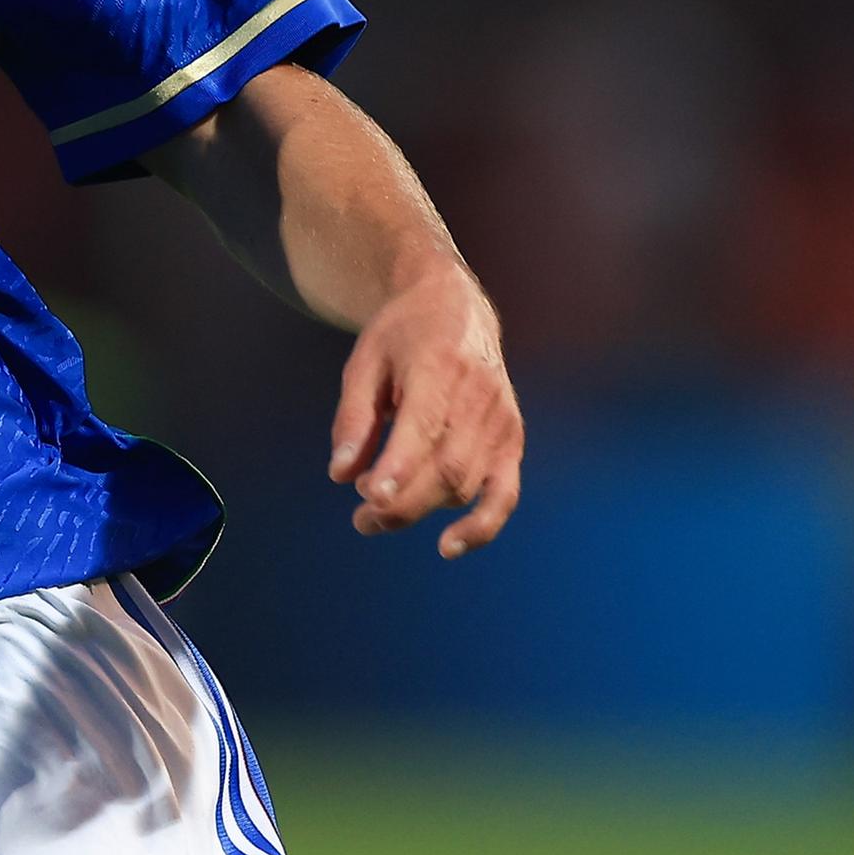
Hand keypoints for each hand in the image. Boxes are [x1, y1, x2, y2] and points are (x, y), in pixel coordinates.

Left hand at [328, 260, 523, 556]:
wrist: (455, 308)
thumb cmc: (401, 336)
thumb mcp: (364, 362)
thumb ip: (353, 417)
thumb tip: (341, 475)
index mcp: (439, 365)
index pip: (424, 425)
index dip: (399, 466)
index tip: (371, 498)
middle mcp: (478, 395)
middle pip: (445, 467)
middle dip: (401, 503)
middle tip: (362, 519)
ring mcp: (501, 420)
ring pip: (465, 485)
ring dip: (421, 510)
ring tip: (378, 513)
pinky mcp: (512, 440)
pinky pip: (504, 494)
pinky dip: (481, 526)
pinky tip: (448, 546)